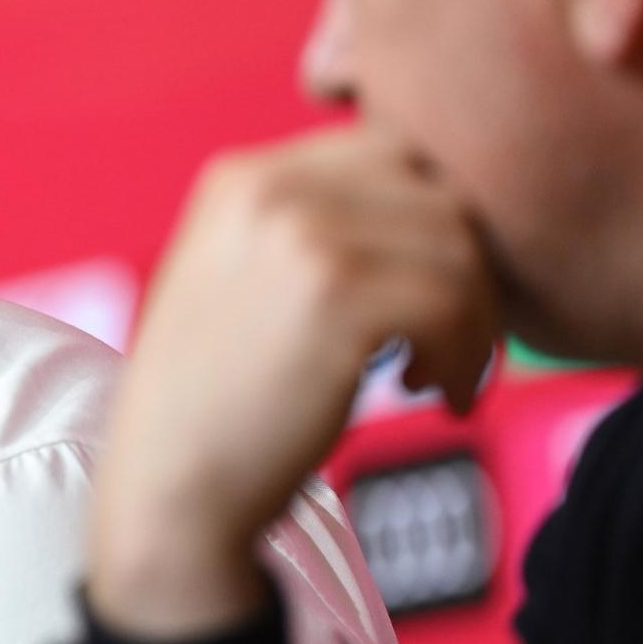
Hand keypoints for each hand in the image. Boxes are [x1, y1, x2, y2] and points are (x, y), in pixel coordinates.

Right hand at [89, 126, 502, 639]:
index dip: (429, 225)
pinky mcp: (337, 296)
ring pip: (456, 250)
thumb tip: (434, 211)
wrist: (169, 490)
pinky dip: (465, 355)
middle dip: (464, 272)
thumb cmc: (214, 406)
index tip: (427, 296)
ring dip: (473, 320)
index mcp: (241, 176)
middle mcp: (269, 186)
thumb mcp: (237, 280)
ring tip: (442, 378)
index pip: (389, 154)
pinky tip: (436, 396)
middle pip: (434, 194)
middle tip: (451, 345)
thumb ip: (306, 230)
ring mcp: (302, 234)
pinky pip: (452, 302)